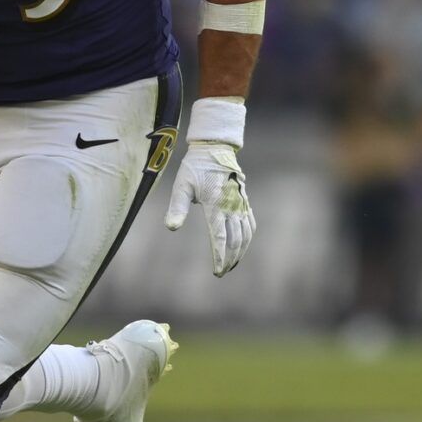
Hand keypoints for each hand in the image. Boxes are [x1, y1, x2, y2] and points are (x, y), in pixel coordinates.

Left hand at [164, 141, 255, 275]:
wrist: (214, 149)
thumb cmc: (195, 168)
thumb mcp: (181, 186)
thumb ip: (177, 207)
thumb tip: (171, 227)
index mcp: (215, 205)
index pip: (220, 238)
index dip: (219, 257)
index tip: (217, 272)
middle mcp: (231, 206)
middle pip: (235, 240)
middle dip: (230, 259)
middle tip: (223, 272)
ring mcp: (240, 203)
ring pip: (246, 233)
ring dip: (241, 251)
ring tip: (233, 263)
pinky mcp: (244, 200)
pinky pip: (250, 222)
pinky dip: (249, 236)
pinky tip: (243, 244)